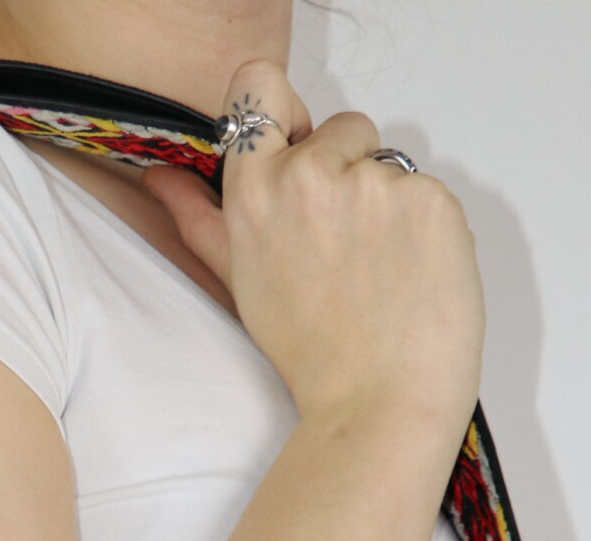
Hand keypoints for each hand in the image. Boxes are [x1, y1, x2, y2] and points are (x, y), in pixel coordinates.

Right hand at [139, 58, 484, 437]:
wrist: (380, 405)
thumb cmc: (313, 356)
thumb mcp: (243, 283)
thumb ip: (200, 221)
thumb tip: (160, 180)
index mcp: (256, 190)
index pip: (260, 85)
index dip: (287, 117)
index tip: (300, 152)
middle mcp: (312, 174)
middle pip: (342, 128)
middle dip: (349, 173)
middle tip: (347, 250)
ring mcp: (376, 182)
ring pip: (389, 164)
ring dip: (389, 206)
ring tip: (380, 272)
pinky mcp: (430, 198)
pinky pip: (428, 193)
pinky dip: (425, 229)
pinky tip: (411, 276)